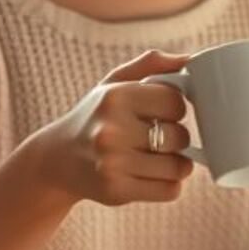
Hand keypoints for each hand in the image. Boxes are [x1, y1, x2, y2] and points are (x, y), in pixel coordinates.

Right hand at [22, 50, 195, 206]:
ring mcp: (112, 164)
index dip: (175, 108)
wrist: (57, 160)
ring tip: (158, 157)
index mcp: (115, 98)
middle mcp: (111, 130)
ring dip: (177, 163)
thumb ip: (153, 64)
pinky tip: (152, 175)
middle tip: (160, 137)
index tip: (162, 112)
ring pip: (179, 167)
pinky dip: (169, 184)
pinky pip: (170, 190)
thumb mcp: (115, 82)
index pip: (175, 102)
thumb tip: (191, 58)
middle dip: (177, 137)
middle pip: (179, 136)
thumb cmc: (96, 117)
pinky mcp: (116, 191)